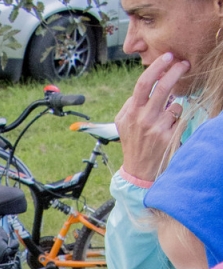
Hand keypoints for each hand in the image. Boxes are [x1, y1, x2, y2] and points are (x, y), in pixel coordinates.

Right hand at [116, 54, 190, 180]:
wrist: (138, 172)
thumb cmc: (132, 143)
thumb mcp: (123, 124)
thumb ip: (131, 103)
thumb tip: (146, 84)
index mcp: (131, 113)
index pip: (143, 83)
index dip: (157, 67)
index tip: (168, 56)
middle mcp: (143, 119)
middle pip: (163, 87)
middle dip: (176, 71)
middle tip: (184, 64)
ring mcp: (157, 129)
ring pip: (176, 104)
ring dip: (175, 107)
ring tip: (167, 118)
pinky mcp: (168, 137)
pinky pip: (179, 119)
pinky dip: (177, 121)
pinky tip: (168, 130)